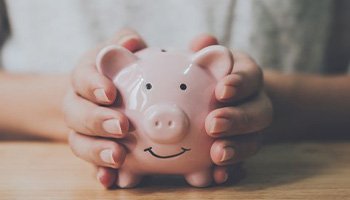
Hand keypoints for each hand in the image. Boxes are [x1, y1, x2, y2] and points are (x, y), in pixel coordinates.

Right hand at [63, 28, 146, 187]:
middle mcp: (77, 104)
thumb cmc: (117, 69)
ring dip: (97, 151)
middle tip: (122, 126)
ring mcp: (81, 130)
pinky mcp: (92, 149)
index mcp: (85, 77)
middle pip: (76, 114)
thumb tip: (130, 43)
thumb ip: (125, 41)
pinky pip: (90, 164)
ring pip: (79, 142)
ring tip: (119, 156)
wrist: (104, 94)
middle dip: (97, 120)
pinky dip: (99, 172)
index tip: (110, 92)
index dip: (93, 85)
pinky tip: (110, 180)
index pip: (82, 78)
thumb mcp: (120, 50)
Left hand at [191, 35, 272, 183]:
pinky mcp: (244, 149)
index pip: (251, 76)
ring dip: (237, 149)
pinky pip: (244, 163)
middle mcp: (256, 103)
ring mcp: (253, 130)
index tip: (222, 90)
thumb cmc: (210, 75)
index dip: (240, 84)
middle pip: (259, 112)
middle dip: (238, 119)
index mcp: (247, 77)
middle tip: (213, 124)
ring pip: (255, 141)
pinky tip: (218, 175)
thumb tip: (204, 42)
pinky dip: (233, 170)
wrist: (225, 100)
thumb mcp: (209, 59)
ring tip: (217, 155)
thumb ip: (205, 50)